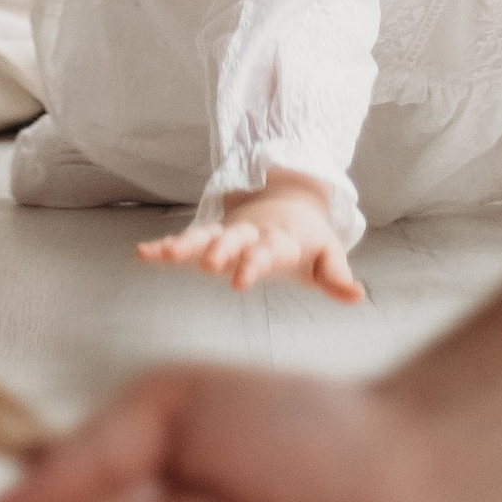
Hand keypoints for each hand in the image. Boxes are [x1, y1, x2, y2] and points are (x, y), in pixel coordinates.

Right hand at [138, 173, 364, 301]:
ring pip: (204, 235)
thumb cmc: (309, 240)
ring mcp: (228, 233)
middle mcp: (250, 233)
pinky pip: (186, 240)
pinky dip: (165, 246)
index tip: (239, 281)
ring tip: (159, 254)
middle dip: (219, 249)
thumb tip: (359, 296)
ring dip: (184, 244)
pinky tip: (143, 254)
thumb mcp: (328, 257)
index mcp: (279, 239)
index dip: (253, 264)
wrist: (291, 205)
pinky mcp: (212, 237)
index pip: (266, 251)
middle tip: (205, 264)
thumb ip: (337, 278)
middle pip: (233, 239)